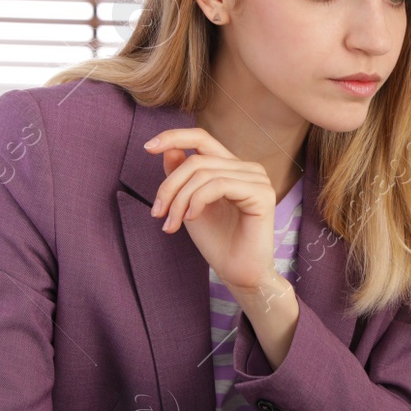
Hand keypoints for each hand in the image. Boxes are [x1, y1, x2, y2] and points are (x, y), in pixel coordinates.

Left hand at [144, 128, 277, 291]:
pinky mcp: (262, 194)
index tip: (147, 146)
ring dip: (179, 200)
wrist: (238, 273)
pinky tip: (192, 219)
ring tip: (171, 224)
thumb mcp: (188, 204)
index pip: (202, 138)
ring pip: (204, 173)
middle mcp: (248, 168)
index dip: (174, 136)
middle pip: (196, 160)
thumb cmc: (217, 241)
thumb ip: (181, 176)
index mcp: (232, 167)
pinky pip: (219, 185)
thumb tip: (169, 148)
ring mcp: (258, 179)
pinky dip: (198, 201)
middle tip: (157, 212)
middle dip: (170, 187)